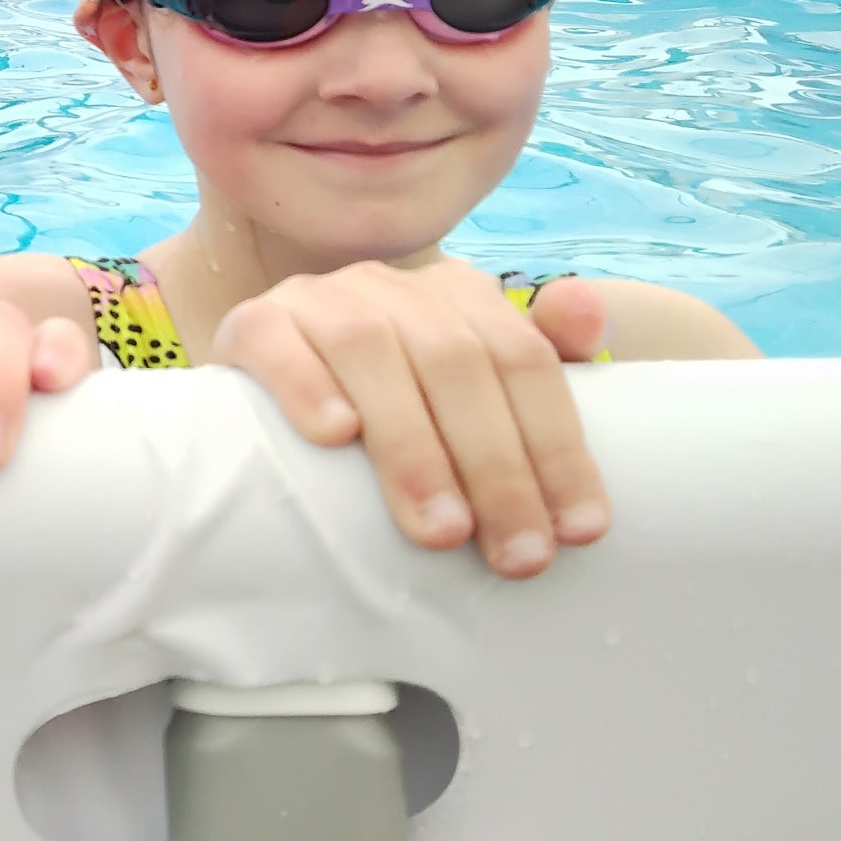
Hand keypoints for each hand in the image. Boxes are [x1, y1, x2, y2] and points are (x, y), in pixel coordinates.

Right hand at [212, 261, 609, 577]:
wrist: (269, 410)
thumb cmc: (396, 418)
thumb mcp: (476, 400)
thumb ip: (541, 362)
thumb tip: (588, 307)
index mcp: (457, 294)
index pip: (523, 359)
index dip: (558, 444)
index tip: (580, 531)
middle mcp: (390, 285)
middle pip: (455, 361)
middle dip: (495, 465)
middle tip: (515, 555)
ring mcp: (317, 298)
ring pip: (369, 349)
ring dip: (411, 444)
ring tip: (440, 529)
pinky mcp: (252, 320)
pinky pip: (274, 338)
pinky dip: (306, 383)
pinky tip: (334, 435)